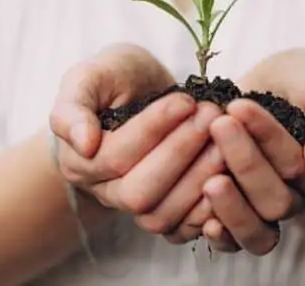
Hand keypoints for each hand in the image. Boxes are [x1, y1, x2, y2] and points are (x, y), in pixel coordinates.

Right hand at [49, 43, 224, 236]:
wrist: (139, 92)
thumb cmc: (115, 78)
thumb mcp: (90, 75)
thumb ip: (74, 105)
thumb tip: (83, 143)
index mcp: (80, 159)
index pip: (115, 156)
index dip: (153, 129)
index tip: (185, 100)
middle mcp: (103, 191)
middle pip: (139, 192)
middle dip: (179, 154)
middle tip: (210, 117)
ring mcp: (134, 207)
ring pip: (160, 215)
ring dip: (198, 178)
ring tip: (224, 140)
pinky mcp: (166, 213)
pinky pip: (183, 228)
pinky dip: (208, 208)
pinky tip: (231, 174)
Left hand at [195, 49, 304, 254]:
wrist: (278, 86)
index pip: (298, 165)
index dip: (267, 137)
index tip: (239, 105)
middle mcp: (298, 196)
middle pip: (277, 201)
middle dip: (245, 163)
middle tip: (219, 124)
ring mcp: (267, 209)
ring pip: (258, 231)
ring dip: (232, 207)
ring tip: (209, 180)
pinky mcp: (238, 214)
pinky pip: (233, 244)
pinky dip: (220, 237)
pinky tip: (204, 220)